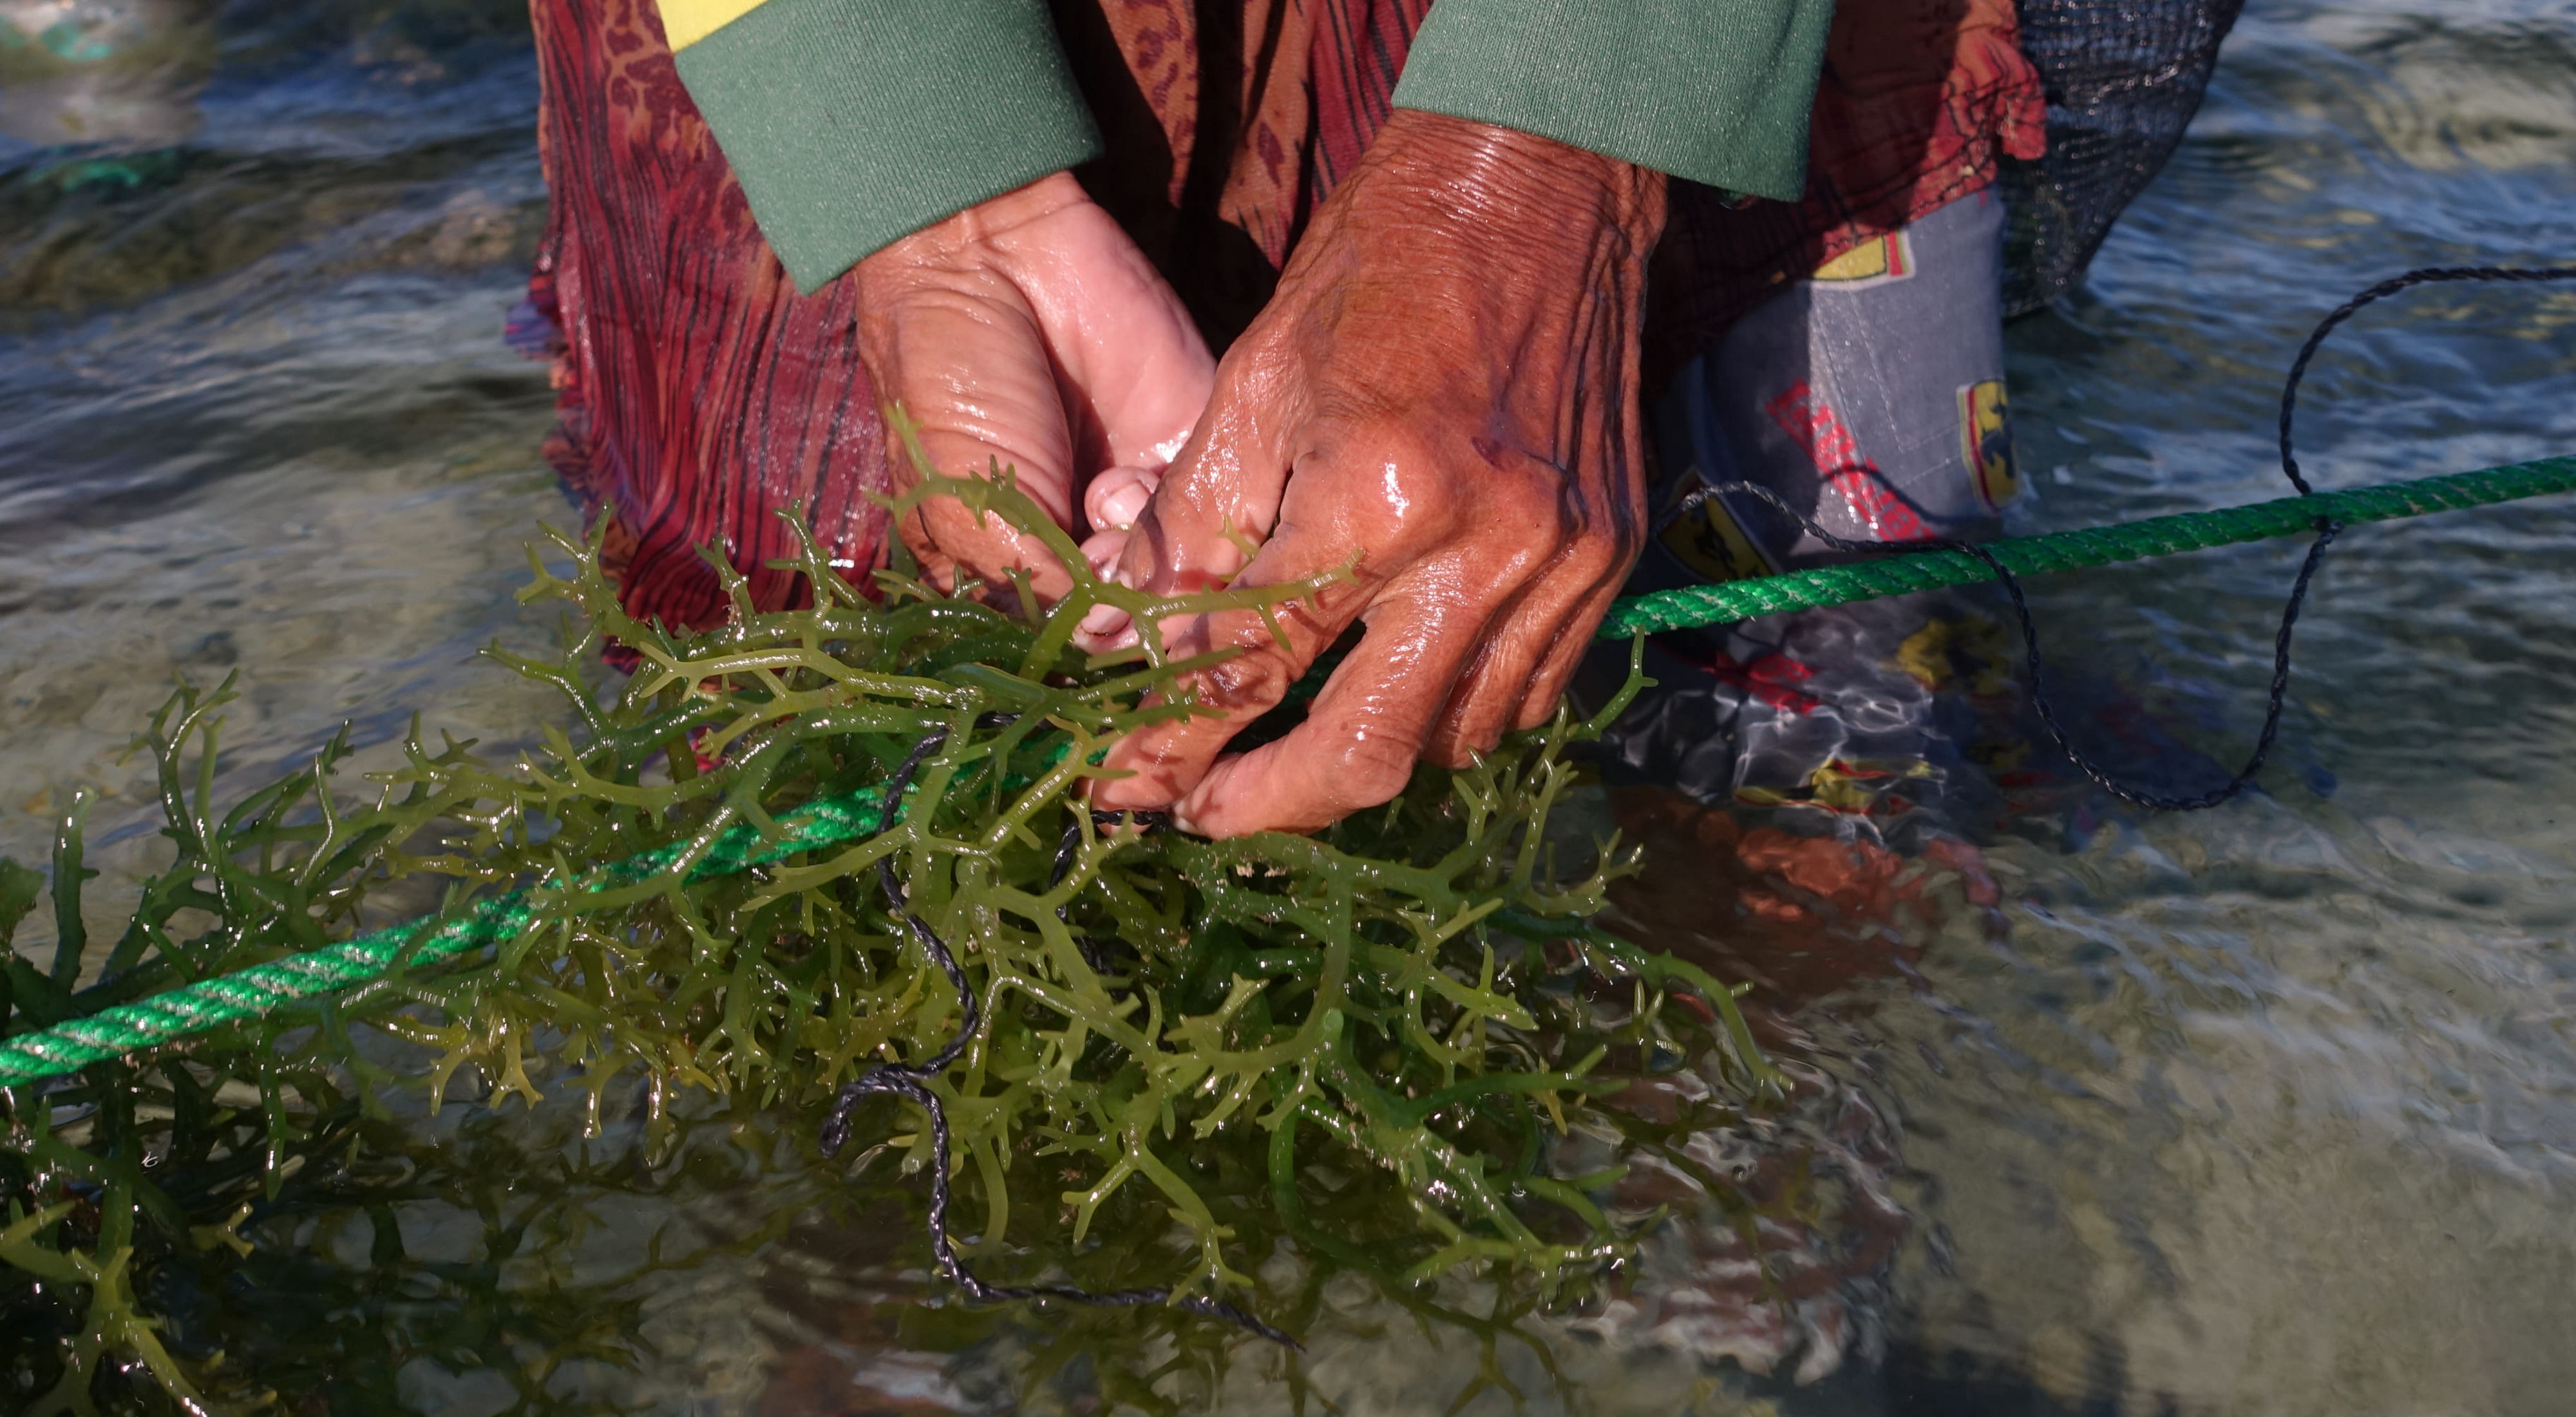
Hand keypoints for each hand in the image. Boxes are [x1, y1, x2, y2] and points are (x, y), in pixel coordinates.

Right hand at [853, 173, 1213, 605]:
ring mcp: (1140, 499)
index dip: (1073, 659)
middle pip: (1129, 623)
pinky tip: (1122, 477)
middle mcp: (1079, 544)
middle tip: (1088, 567)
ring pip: (1173, 579)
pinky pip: (1213, 514)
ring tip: (1096, 505)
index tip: (1070, 644)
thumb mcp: (964, 502)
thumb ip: (1032, 584)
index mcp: (1010, 566)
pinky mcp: (1190, 448)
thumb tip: (1098, 644)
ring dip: (1141, 561)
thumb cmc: (950, 381)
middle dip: (1116, 612)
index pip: (1059, 647)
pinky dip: (1169, 513)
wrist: (991, 254)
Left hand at [1082, 110, 1667, 835]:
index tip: (1125, 788)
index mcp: (1378, 495)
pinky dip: (1452, 712)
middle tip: (1207, 814)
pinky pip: (1527, 693)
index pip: (1253, 667)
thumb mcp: (1253, 383)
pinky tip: (1395, 684)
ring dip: (1364, 758)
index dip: (1175, 745)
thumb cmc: (1379, 266)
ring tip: (1294, 745)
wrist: (1541, 184)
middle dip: (1276, 805)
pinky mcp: (1609, 560)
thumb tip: (1120, 645)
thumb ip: (1188, 531)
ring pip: (1456, 738)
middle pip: (1369, 749)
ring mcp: (1563, 565)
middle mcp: (1484, 550)